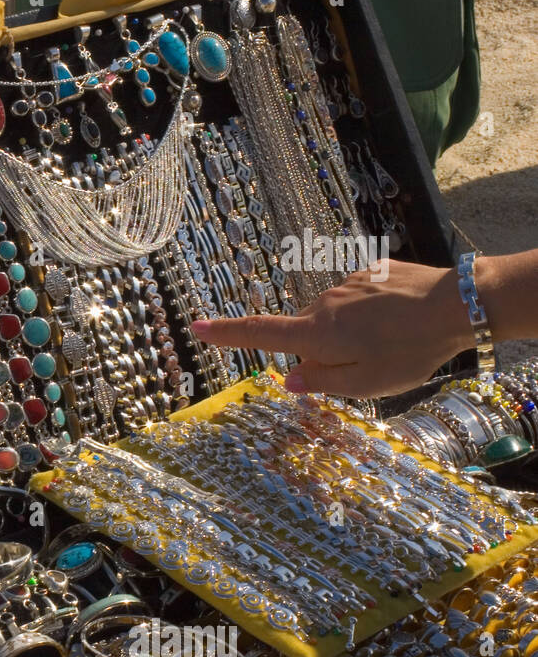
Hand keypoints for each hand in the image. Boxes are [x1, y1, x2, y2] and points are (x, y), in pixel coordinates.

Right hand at [190, 259, 474, 397]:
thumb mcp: (366, 384)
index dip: (225, 333)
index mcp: (316, 334)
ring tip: (392, 344)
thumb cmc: (411, 351)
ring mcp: (347, 284)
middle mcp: (323, 304)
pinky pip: (358, 300)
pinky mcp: (372, 272)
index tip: (196, 326)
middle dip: (322, 350)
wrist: (459, 304)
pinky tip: (400, 322)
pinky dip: (371, 314)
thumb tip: (289, 379)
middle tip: (364, 367)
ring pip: (334, 317)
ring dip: (351, 332)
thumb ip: (321, 381)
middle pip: (306, 332)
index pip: (259, 334)